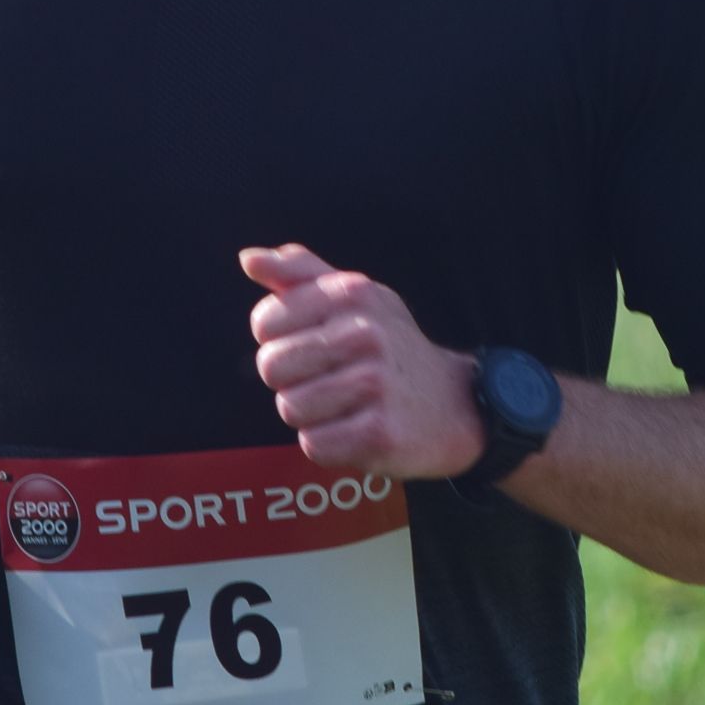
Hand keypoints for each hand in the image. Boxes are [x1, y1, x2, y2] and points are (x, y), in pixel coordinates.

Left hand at [240, 243, 482, 478]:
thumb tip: (249, 259)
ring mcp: (375, 384)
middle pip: (272, 367)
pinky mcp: (380, 433)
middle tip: (332, 378)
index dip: (281, 340)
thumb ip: (298, 273)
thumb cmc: (390, 346)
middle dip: (292, 379)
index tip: (316, 344)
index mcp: (351, 293)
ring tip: (347, 405)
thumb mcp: (355, 296)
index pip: (265, 322)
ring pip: (290, 408)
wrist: (455, 403)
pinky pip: (314, 444)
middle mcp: (365, 334)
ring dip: (312, 415)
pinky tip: (357, 430)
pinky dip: (329, 445)